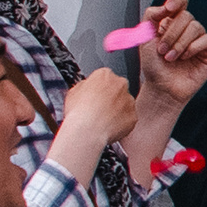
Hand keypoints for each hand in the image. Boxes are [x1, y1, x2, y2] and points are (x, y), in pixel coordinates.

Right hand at [49, 69, 138, 187]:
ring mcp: (129, 100)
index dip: (100, 93)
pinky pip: (128, 121)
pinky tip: (109, 132)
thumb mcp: (72, 93)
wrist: (85, 130)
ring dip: (117, 115)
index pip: (106, 80)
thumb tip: (85, 90)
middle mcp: (120, 84)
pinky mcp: (133, 116)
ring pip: (124, 106)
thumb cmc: (76, 114)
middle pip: (118, 91)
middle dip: (111, 102)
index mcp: (104, 75)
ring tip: (103, 126)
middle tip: (100, 115)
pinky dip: (121, 127)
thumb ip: (83, 89)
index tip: (95, 103)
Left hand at [135, 0, 206, 109]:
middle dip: (171, 33)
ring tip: (170, 58)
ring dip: (179, 43)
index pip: (181, 1)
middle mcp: (187, 29)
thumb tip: (166, 6)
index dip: (177, 1)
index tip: (168, 9)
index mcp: (172, 22)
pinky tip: (184, 58)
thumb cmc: (153, 66)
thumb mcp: (144, 38)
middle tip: (162, 50)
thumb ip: (151, 16)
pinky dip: (193, 48)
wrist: (161, 88)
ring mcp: (199, 40)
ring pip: (196, 27)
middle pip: (186, 15)